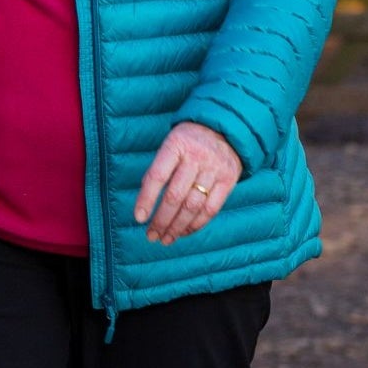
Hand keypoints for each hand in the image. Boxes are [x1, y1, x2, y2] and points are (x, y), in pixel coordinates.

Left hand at [134, 121, 241, 245]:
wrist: (226, 129)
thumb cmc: (189, 142)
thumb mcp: (171, 144)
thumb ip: (159, 169)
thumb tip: (144, 203)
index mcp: (176, 145)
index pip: (157, 176)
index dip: (146, 199)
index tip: (139, 218)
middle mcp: (196, 157)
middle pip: (175, 196)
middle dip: (161, 220)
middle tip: (151, 236)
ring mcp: (214, 169)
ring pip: (193, 206)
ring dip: (177, 227)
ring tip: (166, 238)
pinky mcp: (228, 181)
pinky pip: (211, 209)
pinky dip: (196, 224)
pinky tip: (184, 232)